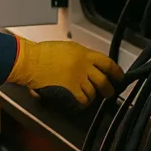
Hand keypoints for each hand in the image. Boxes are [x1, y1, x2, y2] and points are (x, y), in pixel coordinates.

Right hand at [7, 38, 123, 106]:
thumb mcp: (67, 48)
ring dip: (91, 96)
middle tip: (109, 92)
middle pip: (104, 80)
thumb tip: (91, 66)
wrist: (30, 61)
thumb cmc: (43, 53)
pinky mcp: (70, 90)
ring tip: (86, 96)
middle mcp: (84, 65)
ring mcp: (77, 78)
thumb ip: (81, 56)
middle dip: (109, 89)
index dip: (116, 72)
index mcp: (84, 53)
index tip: (119, 77)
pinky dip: (82, 102)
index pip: (107, 63)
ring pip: (93, 92)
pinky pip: (83, 100)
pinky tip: (78, 101)